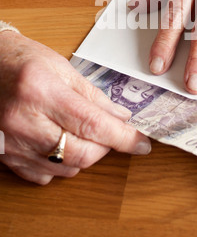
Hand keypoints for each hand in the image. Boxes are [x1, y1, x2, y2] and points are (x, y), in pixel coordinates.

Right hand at [0, 32, 150, 184]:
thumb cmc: (22, 60)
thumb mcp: (61, 67)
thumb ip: (93, 95)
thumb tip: (121, 117)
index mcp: (40, 92)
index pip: (91, 124)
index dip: (122, 137)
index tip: (141, 143)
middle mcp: (23, 121)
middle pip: (81, 153)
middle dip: (105, 147)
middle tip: (110, 132)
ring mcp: (12, 143)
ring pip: (66, 168)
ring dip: (84, 155)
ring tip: (80, 132)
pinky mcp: (7, 157)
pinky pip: (45, 175)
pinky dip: (61, 164)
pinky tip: (59, 142)